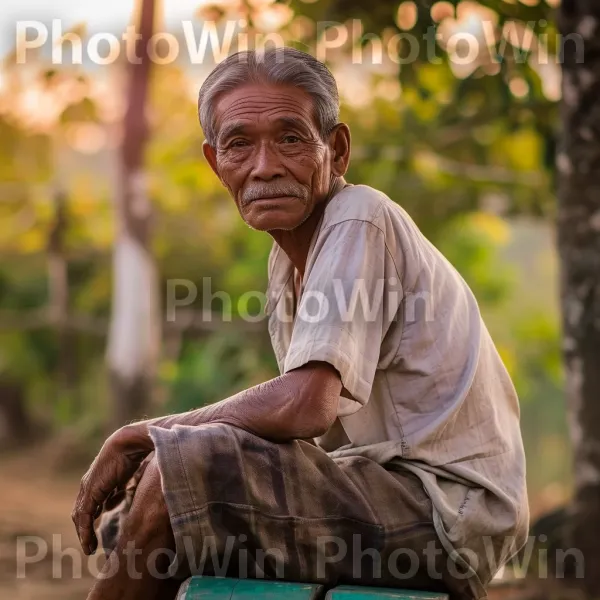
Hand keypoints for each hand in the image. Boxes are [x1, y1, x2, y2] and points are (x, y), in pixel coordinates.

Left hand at [71, 424, 152, 554]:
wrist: (129, 444)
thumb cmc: (135, 453)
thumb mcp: (131, 474)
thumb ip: (126, 486)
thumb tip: (127, 495)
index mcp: (101, 479)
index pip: (93, 502)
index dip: (95, 515)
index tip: (99, 530)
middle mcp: (91, 485)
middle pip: (83, 511)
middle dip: (86, 528)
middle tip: (91, 544)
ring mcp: (89, 489)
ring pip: (81, 517)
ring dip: (84, 534)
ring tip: (90, 548)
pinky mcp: (90, 493)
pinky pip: (85, 518)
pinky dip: (86, 532)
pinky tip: (91, 544)